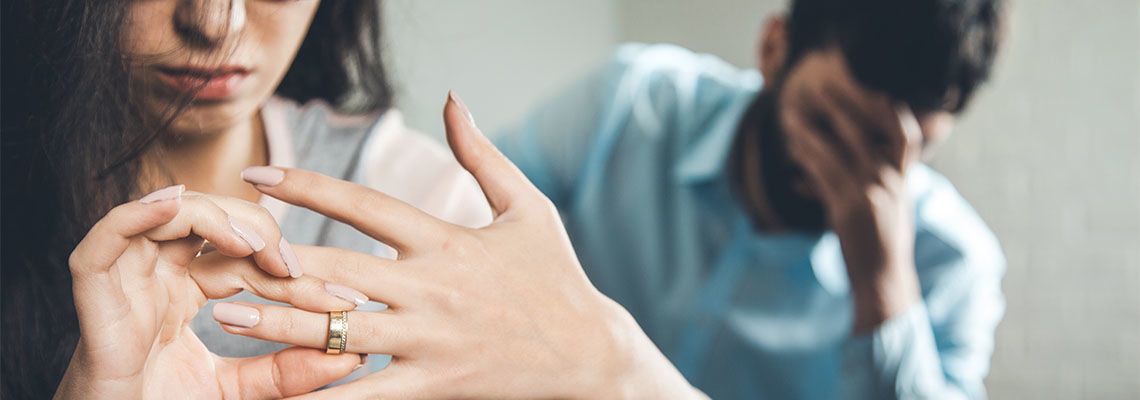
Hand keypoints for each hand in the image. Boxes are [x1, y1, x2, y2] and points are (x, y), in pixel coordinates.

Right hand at [57, 189, 366, 399]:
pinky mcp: (93, 288)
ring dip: (217, 218)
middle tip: (296, 268)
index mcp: (188, 288)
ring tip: (253, 247)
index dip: (292, 269)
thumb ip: (286, 372)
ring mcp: (126, 275)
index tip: (342, 298)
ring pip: (170, 213)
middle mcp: (158, 272)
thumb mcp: (238, 391)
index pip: (246, 257)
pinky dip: (141, 214)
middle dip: (263, 235)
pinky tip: (177, 209)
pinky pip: (108, 236)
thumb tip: (350, 355)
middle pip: (214, 221)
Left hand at [213, 92, 701, 398]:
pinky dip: (326, 394)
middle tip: (219, 251)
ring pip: (341, 333)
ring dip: (280, 324)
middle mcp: (431, 290)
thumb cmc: (556, 276)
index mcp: (446, 241)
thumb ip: (482, 154)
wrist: (590, 354)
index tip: (259, 176)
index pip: (364, 207)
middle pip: (338, 272)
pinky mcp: (435, 385)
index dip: (307, 187)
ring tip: (228, 316)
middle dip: (274, 260)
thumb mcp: (527, 206)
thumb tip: (452, 99)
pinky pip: (369, 395)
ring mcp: (430, 341)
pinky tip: (284, 394)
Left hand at [779, 50, 923, 331]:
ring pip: (839, 149)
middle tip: (819, 87)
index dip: (892, 110)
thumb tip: (819, 173)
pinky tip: (792, 147)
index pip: (905, 136)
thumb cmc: (879, 243)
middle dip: (843, 105)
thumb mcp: (884, 207)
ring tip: (792, 113)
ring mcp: (871, 193)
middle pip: (867, 131)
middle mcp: (891, 181)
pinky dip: (807, 157)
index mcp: (903, 179)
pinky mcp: (849, 208)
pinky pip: (824, 174)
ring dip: (814, 128)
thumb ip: (865, 183)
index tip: (874, 89)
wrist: (882, 279)